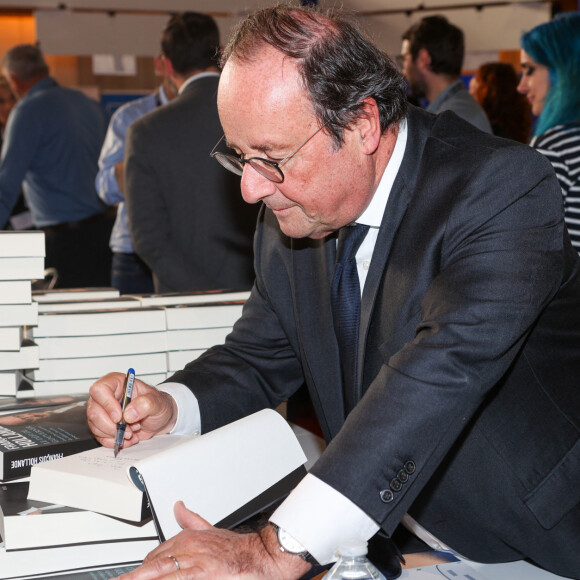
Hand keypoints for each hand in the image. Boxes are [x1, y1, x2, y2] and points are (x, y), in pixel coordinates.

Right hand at [87, 372, 176, 448]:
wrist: (159, 418)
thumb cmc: (157, 404)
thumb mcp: (158, 402)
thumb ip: (146, 404)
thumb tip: (129, 413)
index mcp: (117, 383)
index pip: (100, 389)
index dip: (107, 404)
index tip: (119, 417)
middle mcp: (107, 396)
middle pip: (94, 411)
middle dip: (112, 425)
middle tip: (129, 430)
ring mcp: (103, 411)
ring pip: (96, 426)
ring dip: (115, 434)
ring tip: (132, 432)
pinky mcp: (103, 426)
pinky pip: (100, 436)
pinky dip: (114, 441)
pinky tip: (128, 438)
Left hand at [116, 501, 311, 578]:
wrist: (261, 555)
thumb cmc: (237, 547)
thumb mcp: (211, 529)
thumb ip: (191, 520)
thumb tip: (177, 506)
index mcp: (186, 538)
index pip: (154, 556)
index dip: (141, 571)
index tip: (127, 578)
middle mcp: (187, 547)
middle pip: (151, 565)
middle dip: (133, 576)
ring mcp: (193, 561)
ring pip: (157, 572)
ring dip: (139, 578)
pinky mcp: (202, 573)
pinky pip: (176, 579)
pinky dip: (162, 579)